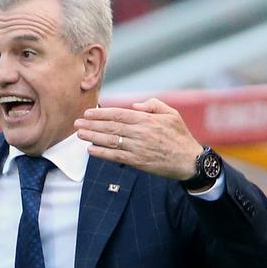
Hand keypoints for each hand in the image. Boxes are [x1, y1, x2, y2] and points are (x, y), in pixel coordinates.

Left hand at [75, 98, 202, 179]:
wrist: (190, 161)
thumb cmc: (180, 136)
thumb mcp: (171, 114)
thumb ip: (152, 105)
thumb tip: (135, 106)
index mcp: (147, 120)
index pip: (118, 114)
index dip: (101, 113)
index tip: (88, 113)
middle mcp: (140, 133)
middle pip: (111, 127)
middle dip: (92, 125)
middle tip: (77, 123)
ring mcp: (138, 148)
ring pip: (111, 141)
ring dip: (93, 137)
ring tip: (80, 134)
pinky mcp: (138, 162)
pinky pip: (116, 156)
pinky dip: (102, 153)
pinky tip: (90, 150)